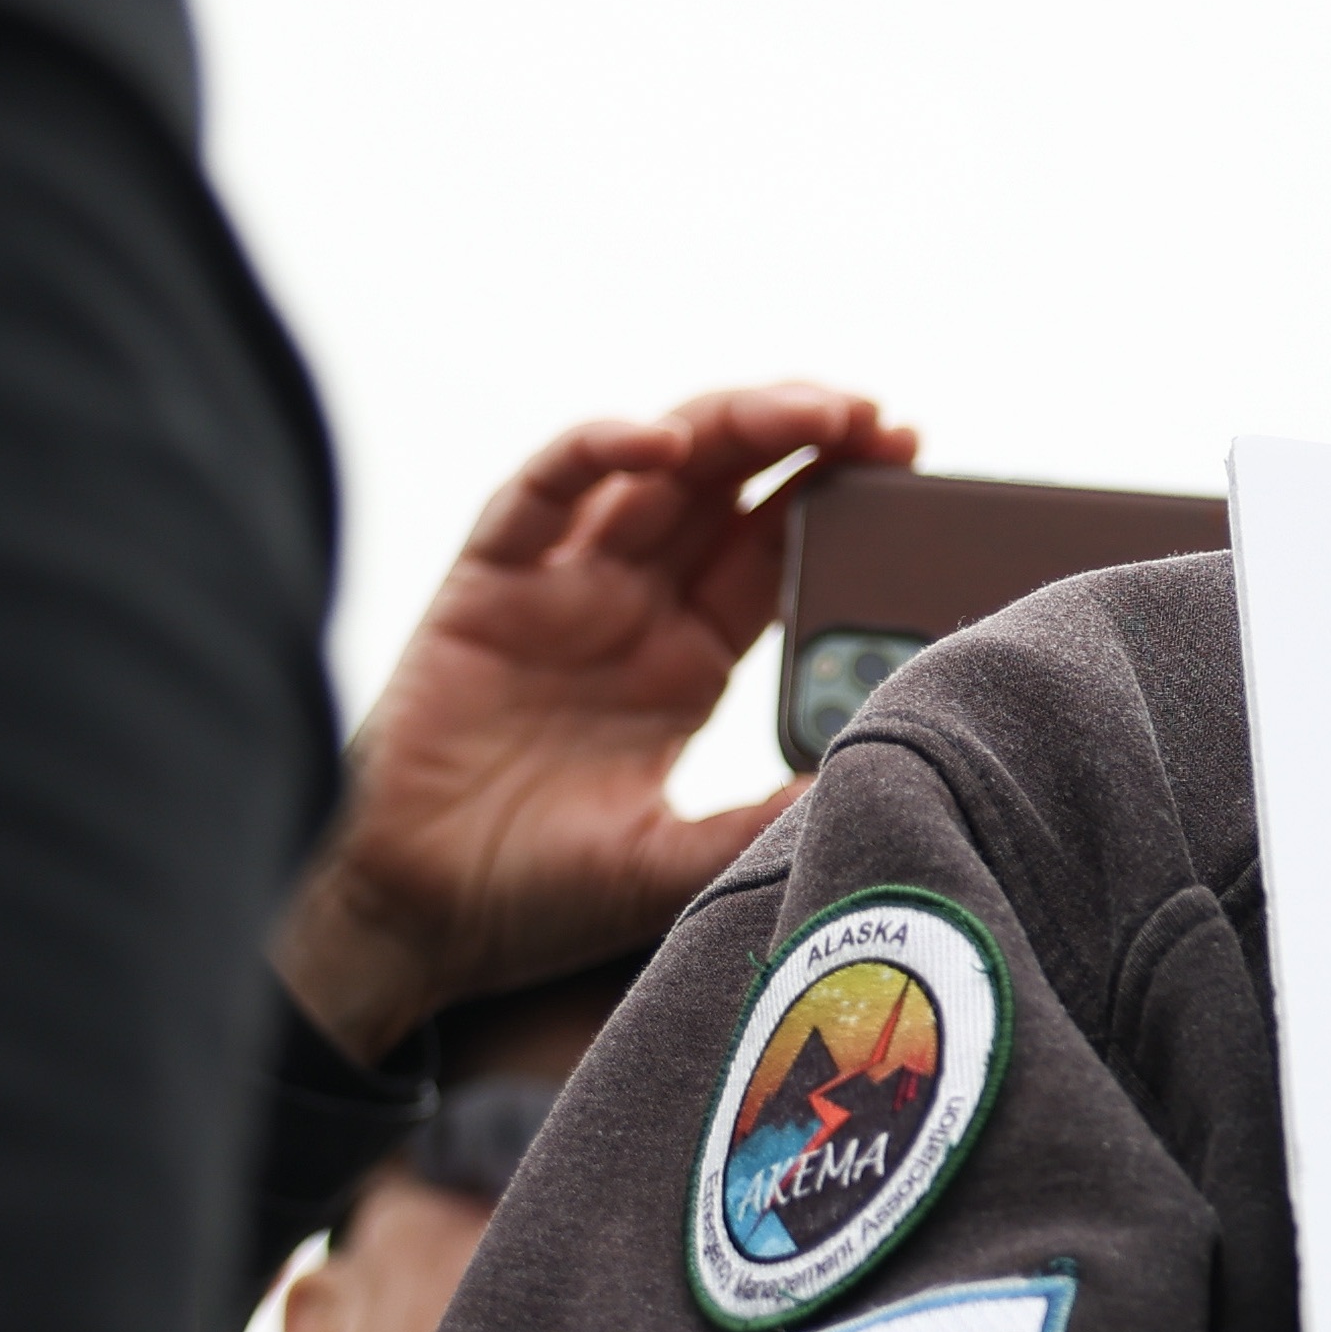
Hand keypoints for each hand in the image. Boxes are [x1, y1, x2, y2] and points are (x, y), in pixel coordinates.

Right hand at [276, 381, 917, 1055]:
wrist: (422, 920)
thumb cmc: (545, 897)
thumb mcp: (681, 865)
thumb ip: (764, 824)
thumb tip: (865, 784)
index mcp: (689, 657)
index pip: (775, 545)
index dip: (836, 493)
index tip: (908, 457)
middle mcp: (630, 604)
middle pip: (726, 484)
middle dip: (802, 436)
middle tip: (878, 418)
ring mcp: (559, 586)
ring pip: (651, 466)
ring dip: (728, 425)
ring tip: (809, 411)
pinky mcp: (486, 584)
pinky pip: (539, 493)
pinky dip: (596, 450)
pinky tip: (662, 441)